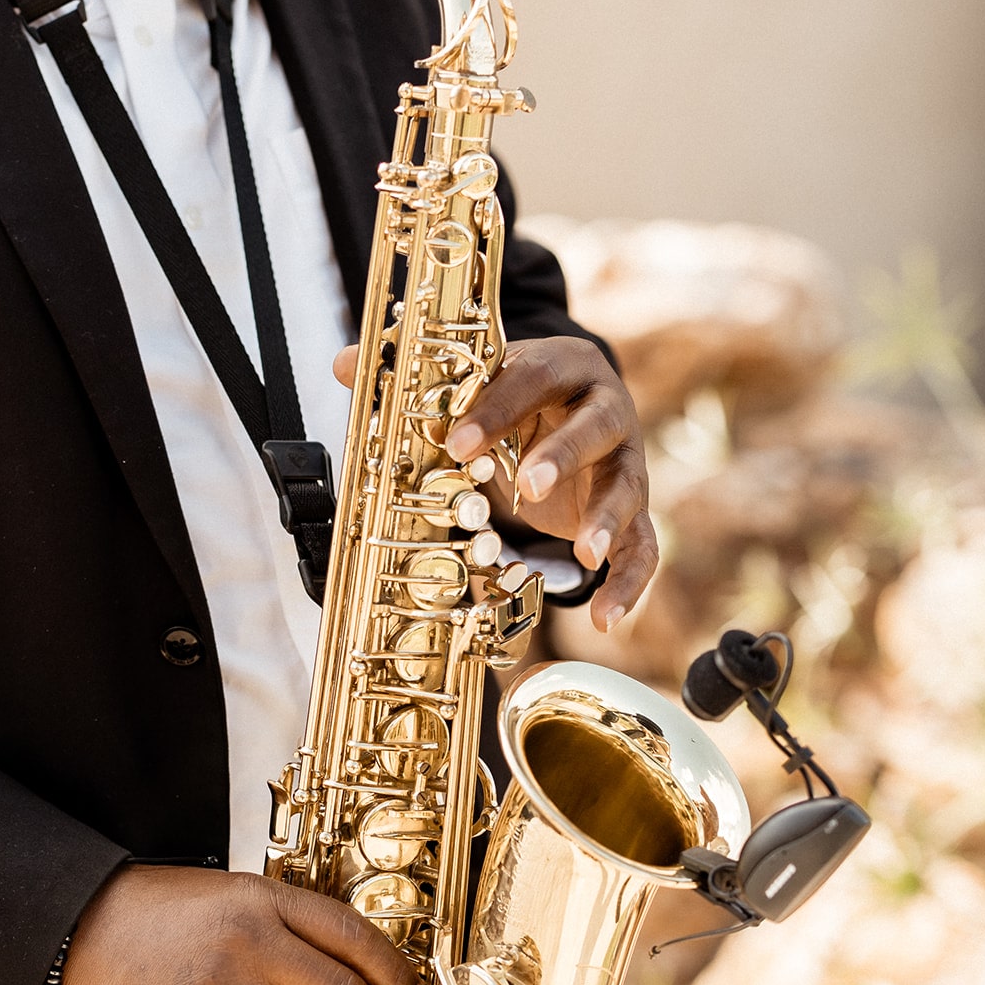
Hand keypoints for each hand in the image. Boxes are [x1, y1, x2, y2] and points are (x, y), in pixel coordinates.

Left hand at [333, 335, 656, 632]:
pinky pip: (645, 548)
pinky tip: (603, 620)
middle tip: (527, 487)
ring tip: (587, 556)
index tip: (459, 442)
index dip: (499, 407)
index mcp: (562, 366)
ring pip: (628, 488)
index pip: (534, 376)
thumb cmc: (520, 400)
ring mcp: (626, 462)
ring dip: (607, 521)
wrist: (577, 411)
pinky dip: (628, 585)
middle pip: (595, 428)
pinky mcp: (638, 510)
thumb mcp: (476, 386)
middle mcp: (605, 409)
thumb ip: (416, 382)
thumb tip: (339, 363)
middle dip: (562, 458)